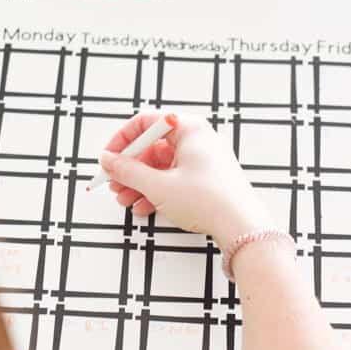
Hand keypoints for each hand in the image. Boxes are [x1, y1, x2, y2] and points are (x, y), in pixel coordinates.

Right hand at [99, 111, 273, 245]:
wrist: (242, 226)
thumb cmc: (208, 200)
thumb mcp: (159, 185)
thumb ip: (128, 171)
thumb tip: (109, 160)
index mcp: (189, 128)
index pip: (146, 122)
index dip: (122, 140)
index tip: (108, 159)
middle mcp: (198, 139)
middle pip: (152, 145)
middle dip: (130, 168)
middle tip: (114, 184)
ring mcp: (203, 159)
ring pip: (161, 165)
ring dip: (140, 183)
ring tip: (125, 200)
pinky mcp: (206, 179)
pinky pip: (174, 178)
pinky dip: (156, 191)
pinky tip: (144, 207)